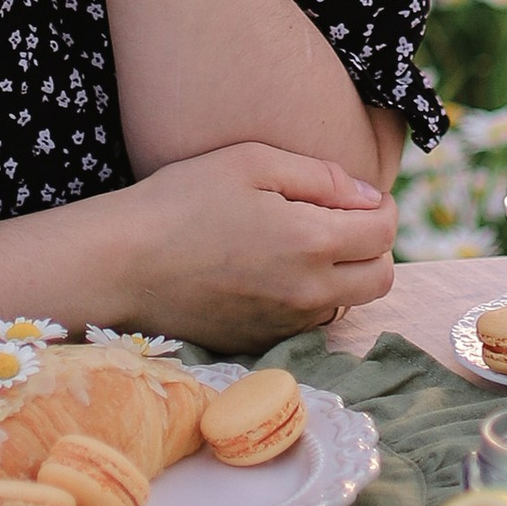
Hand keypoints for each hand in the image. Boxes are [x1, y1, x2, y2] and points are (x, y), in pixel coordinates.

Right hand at [110, 138, 395, 351]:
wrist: (122, 265)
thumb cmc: (181, 201)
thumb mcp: (251, 162)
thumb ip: (320, 177)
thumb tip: (366, 196)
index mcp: (311, 243)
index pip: (384, 232)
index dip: (381, 207)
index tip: (361, 195)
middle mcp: (307, 294)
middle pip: (381, 279)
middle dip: (373, 246)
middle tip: (341, 221)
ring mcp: (284, 325)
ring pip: (346, 303)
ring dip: (342, 275)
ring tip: (301, 243)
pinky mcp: (261, 343)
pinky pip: (307, 322)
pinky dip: (307, 298)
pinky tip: (272, 271)